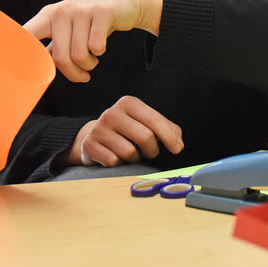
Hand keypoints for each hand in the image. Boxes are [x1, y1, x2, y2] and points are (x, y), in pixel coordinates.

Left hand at [24, 0, 161, 81]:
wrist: (122, 1)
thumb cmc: (90, 22)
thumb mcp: (67, 30)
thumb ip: (52, 48)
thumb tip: (36, 72)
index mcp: (47, 16)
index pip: (25, 35)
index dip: (14, 51)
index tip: (6, 68)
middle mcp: (61, 11)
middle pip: (60, 57)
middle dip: (73, 73)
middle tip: (83, 76)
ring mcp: (81, 10)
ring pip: (80, 55)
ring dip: (89, 65)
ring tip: (93, 59)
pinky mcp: (102, 12)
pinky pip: (97, 47)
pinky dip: (100, 52)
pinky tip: (101, 46)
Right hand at [68, 95, 182, 166]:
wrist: (94, 136)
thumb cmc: (127, 130)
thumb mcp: (145, 123)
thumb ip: (166, 129)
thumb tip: (178, 144)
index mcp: (128, 103)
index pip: (154, 120)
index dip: (169, 137)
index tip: (177, 149)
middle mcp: (111, 113)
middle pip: (145, 137)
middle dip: (152, 150)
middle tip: (150, 152)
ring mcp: (98, 128)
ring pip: (129, 152)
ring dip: (135, 158)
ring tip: (130, 152)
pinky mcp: (89, 145)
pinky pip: (114, 162)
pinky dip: (120, 164)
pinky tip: (116, 156)